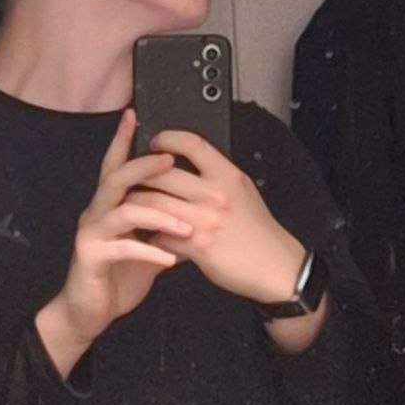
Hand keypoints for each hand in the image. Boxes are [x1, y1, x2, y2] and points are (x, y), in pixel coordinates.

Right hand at [36, 110, 192, 375]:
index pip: (116, 165)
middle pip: (117, 178)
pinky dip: (149, 251)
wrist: (87, 313)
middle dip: (144, 166)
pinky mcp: (91, 258)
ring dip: (158, 214)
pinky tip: (170, 258)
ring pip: (123, 211)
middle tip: (170, 159)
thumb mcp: (145, 246)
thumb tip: (193, 211)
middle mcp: (96, 213)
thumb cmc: (117, 276)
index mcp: (110, 206)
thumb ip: (162, 226)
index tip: (134, 115)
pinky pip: (123, 248)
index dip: (122, 140)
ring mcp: (91, 234)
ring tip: (186, 224)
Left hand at [136, 130, 304, 305]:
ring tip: (132, 206)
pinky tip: (150, 235)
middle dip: (139, 174)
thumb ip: (216, 175)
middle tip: (129, 177)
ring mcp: (204, 220)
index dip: (167, 138)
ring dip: (137, 205)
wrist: (275, 267)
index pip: (192, 143)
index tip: (155, 141)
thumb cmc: (258, 230)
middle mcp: (215, 194)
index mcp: (228, 175)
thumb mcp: (243, 191)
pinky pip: (160, 235)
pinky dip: (151, 235)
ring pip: (153, 203)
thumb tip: (185, 162)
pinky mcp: (197, 246)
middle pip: (161, 173)